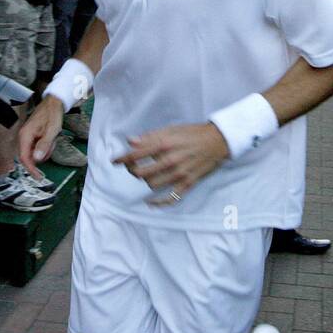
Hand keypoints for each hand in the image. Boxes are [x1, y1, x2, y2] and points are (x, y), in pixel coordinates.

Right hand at [16, 96, 61, 180]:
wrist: (54, 103)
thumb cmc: (52, 114)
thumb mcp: (51, 131)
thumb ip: (44, 145)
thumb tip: (37, 159)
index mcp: (25, 135)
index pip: (24, 157)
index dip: (31, 169)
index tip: (38, 176)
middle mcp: (24, 136)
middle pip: (30, 156)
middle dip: (42, 153)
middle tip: (51, 144)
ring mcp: (28, 136)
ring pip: (36, 152)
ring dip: (46, 148)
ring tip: (52, 137)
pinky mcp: (33, 136)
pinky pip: (38, 147)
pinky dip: (47, 145)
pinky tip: (51, 136)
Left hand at [112, 123, 229, 204]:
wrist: (217, 141)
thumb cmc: (192, 133)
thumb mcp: (171, 129)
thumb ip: (150, 136)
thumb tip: (130, 141)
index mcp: (164, 145)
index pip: (136, 155)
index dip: (122, 159)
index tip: (115, 161)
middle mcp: (170, 160)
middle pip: (141, 173)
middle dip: (133, 171)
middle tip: (132, 167)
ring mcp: (179, 174)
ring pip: (153, 185)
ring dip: (145, 181)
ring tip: (145, 176)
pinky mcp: (188, 183)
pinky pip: (170, 198)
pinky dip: (159, 203)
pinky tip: (151, 202)